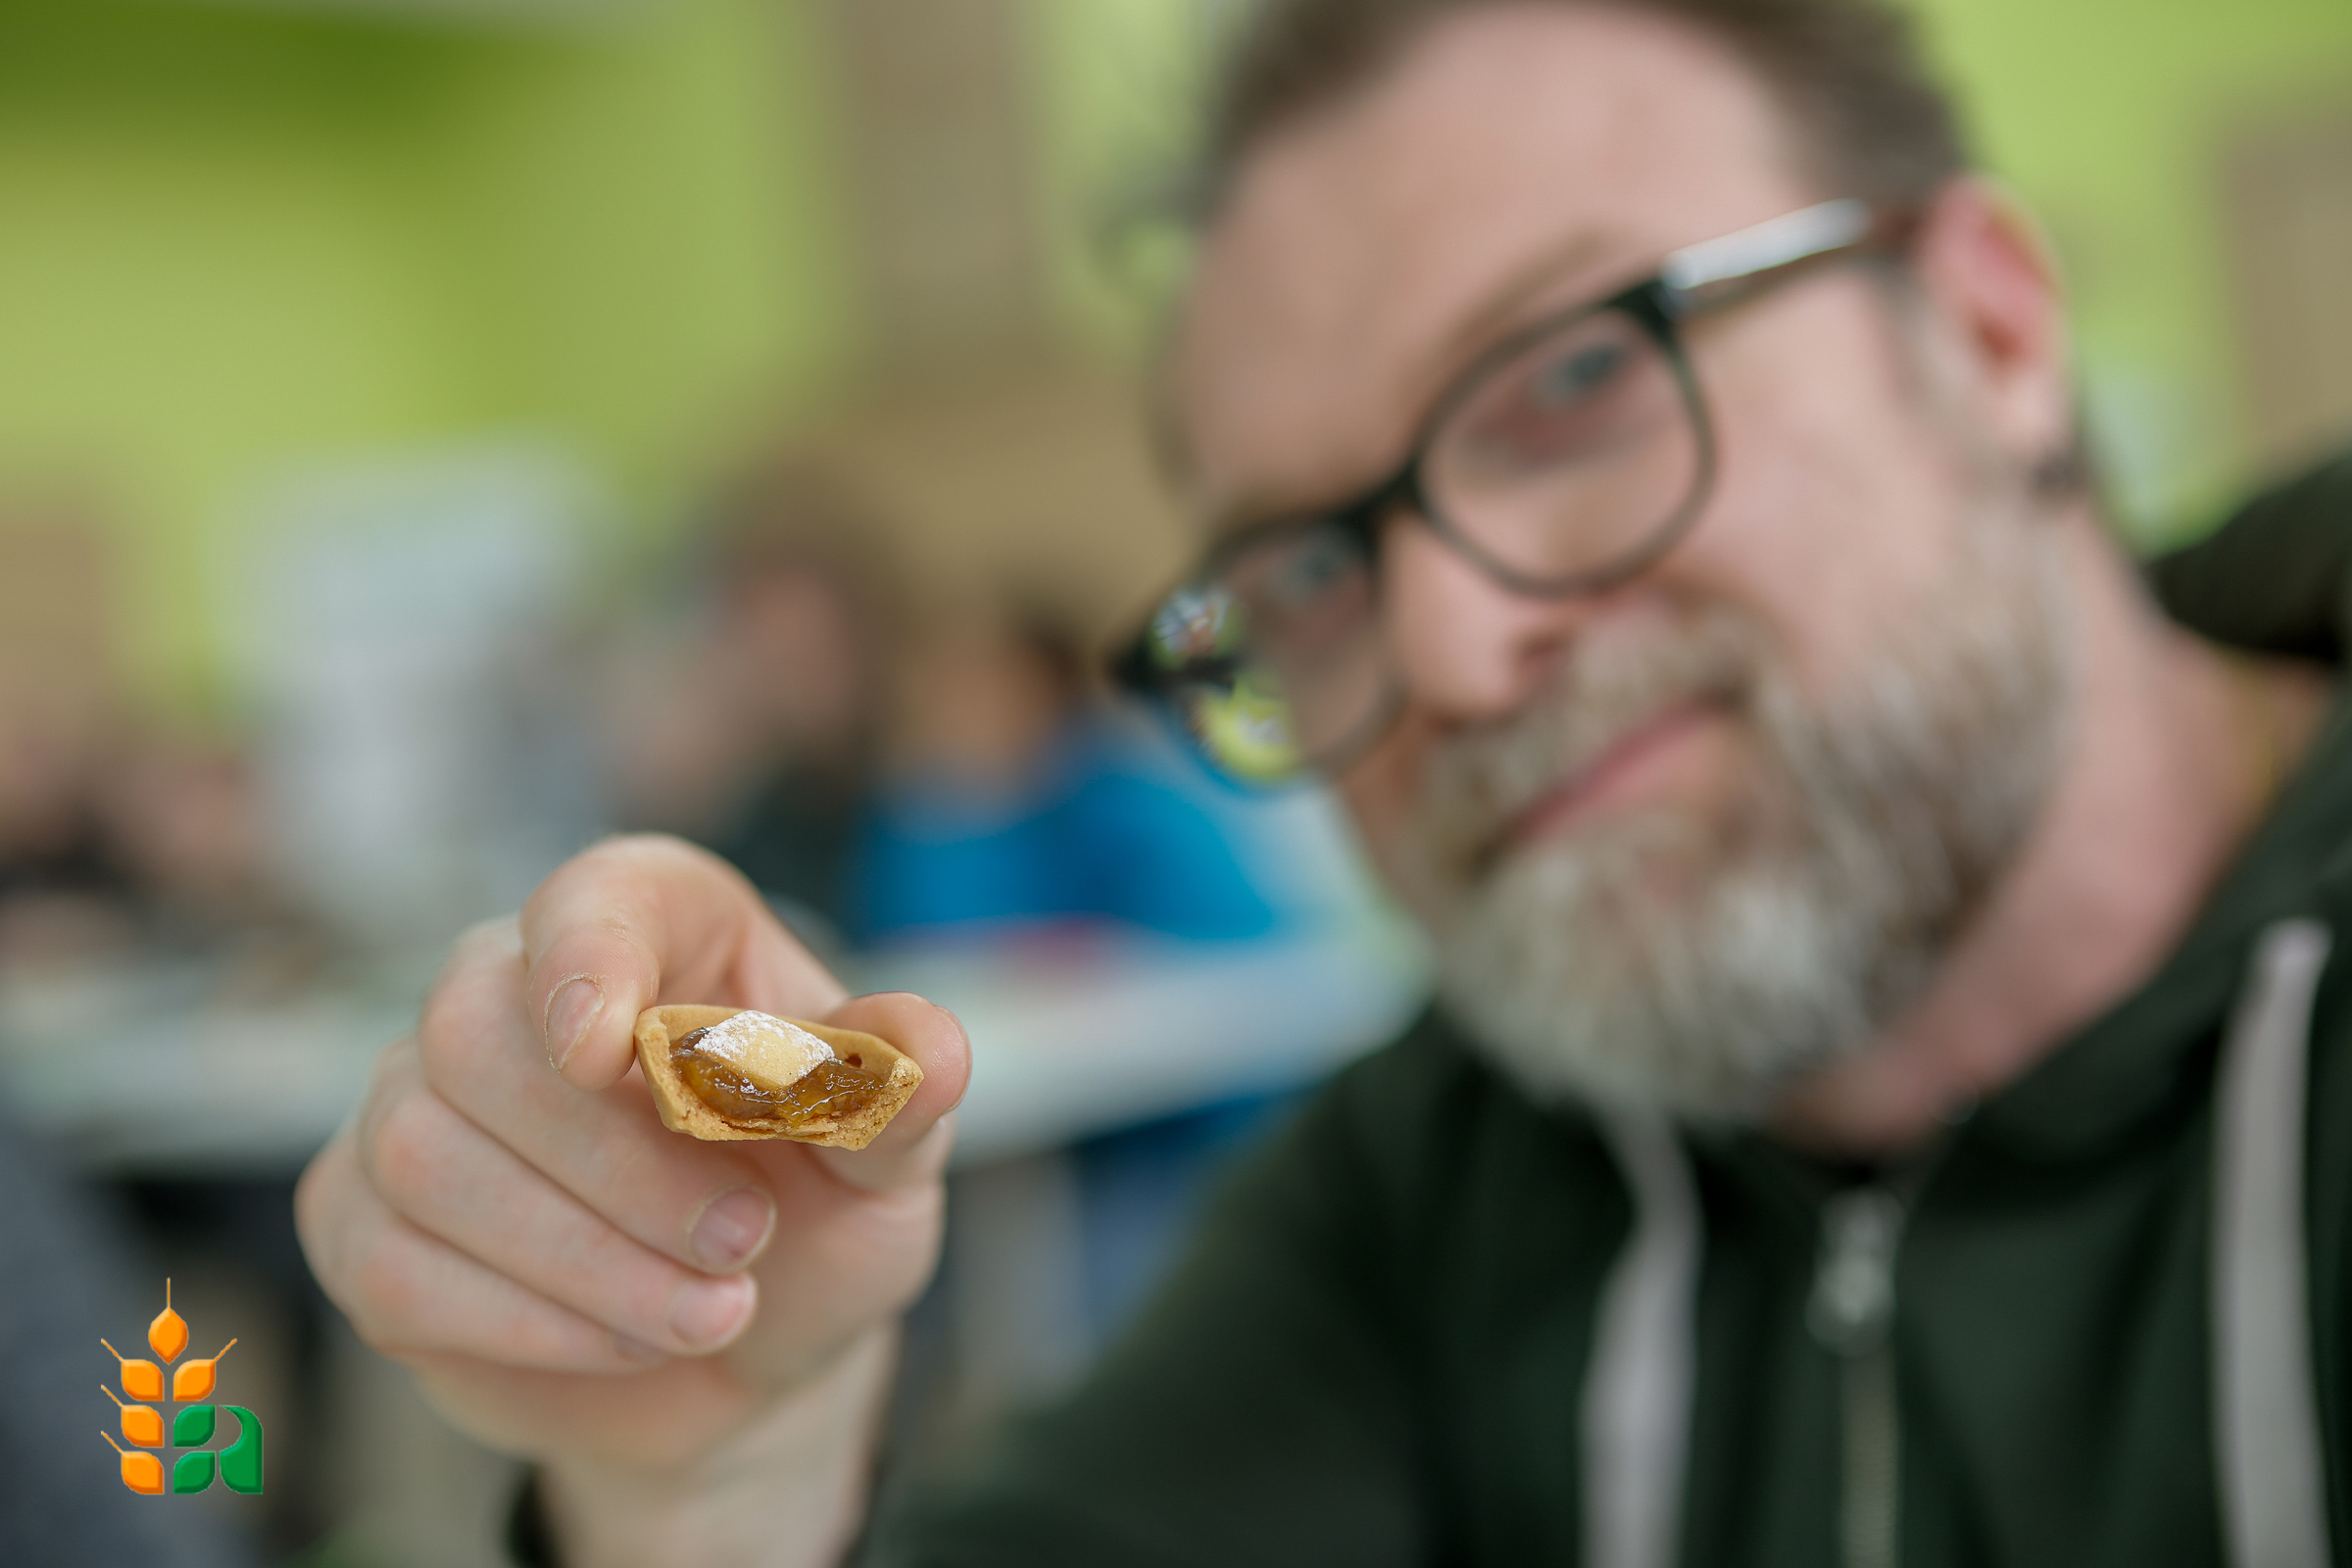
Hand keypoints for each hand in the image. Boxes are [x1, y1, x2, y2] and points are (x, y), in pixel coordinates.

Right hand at [296, 835, 968, 1558]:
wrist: (749, 1354)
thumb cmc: (817, 1214)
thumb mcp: (885, 1160)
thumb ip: (893, 1096)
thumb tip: (929, 1050)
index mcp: (657, 928)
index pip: (591, 898)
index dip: (588, 956)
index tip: (608, 1045)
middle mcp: (510, 987)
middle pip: (478, 1034)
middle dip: (617, 1163)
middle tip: (744, 1243)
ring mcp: (415, 1100)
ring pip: (427, 1153)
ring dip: (584, 1256)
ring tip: (715, 1311)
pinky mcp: (364, 1219)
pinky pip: (388, 1262)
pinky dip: (524, 1321)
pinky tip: (631, 1340)